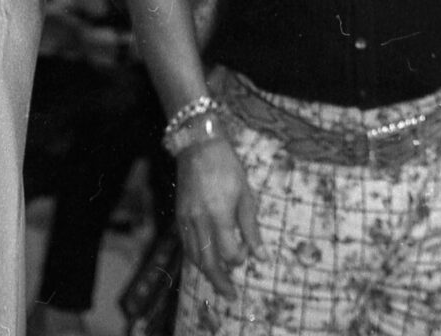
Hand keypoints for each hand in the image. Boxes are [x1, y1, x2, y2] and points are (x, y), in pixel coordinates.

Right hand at [175, 137, 264, 299]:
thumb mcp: (246, 193)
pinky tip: (205, 259)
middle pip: (208, 262)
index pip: (229, 252)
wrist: (198, 145)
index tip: (246, 253)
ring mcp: (186, 218)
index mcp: (219, 214)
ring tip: (218, 281)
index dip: (240, 258)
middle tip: (230, 295)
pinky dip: (195, 256)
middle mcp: (199, 220)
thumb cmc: (227, 166)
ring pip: (194, 256)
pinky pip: (186, 244)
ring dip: (206, 271)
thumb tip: (261, 256)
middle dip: (220, 281)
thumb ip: (251, 227)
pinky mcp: (179, 215)